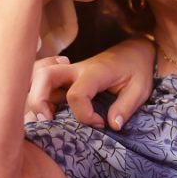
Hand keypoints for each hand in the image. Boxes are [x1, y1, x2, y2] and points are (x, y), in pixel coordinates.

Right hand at [24, 38, 155, 130]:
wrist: (132, 51)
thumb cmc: (136, 70)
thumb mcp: (140, 89)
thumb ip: (126, 107)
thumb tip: (112, 126)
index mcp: (95, 72)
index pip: (77, 94)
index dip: (84, 115)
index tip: (100, 123)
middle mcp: (76, 69)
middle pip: (43, 75)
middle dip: (38, 100)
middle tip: (49, 121)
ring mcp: (68, 72)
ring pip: (38, 76)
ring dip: (36, 95)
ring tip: (48, 115)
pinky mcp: (65, 78)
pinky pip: (43, 82)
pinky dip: (39, 93)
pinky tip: (51, 107)